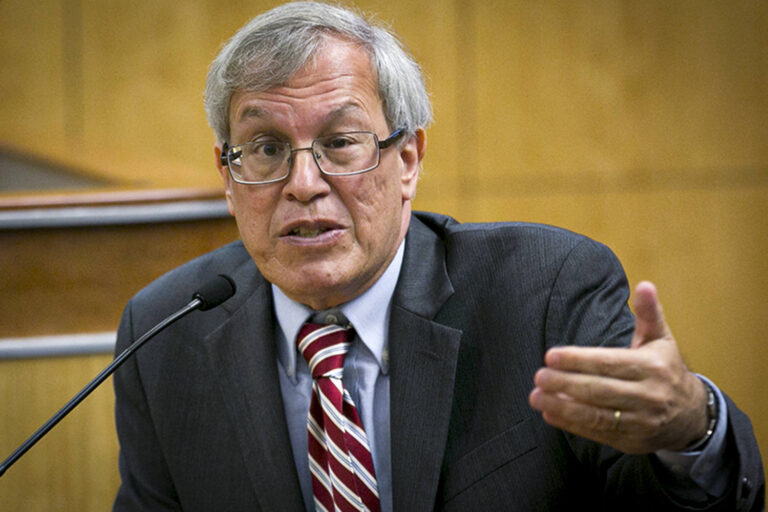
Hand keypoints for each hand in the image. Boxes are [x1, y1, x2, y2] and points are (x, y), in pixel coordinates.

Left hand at [528, 281, 708, 453]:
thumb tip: (645, 284)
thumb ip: (648, 313)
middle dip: (565, 384)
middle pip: (599, 390)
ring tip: (536, 396)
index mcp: (653, 367)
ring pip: (596, 415)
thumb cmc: (666, 370)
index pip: (609, 363)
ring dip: (562, 407)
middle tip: (538, 376)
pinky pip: (598, 433)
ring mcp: (641, 422)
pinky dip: (572, 424)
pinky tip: (550, 413)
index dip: (578, 360)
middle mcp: (648, 396)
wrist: (691, 416)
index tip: (550, 356)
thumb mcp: (661, 340)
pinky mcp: (632, 442)